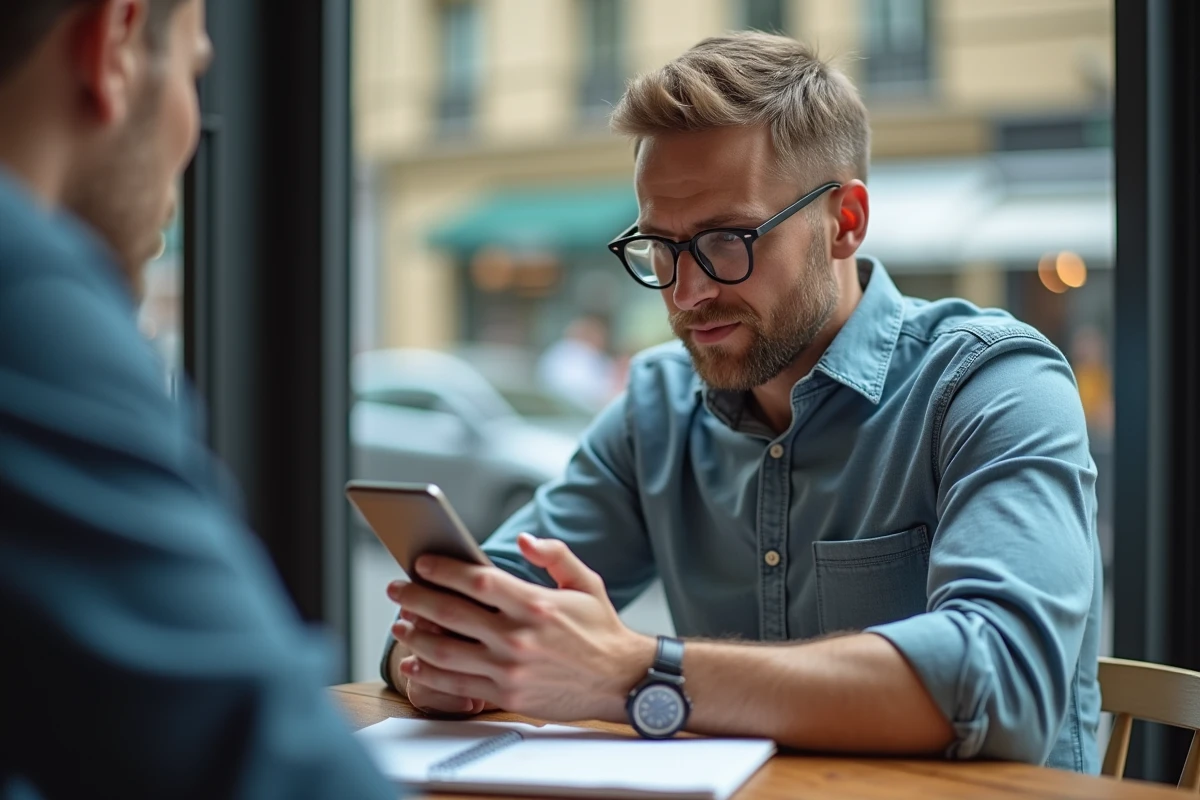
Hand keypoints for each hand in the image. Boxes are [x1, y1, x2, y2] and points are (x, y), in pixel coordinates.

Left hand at [387, 533, 655, 722]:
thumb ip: (555, 555)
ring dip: (415, 635)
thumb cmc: (601, 630)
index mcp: (535, 604)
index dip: (443, 570)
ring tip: (399, 623)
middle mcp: (518, 637)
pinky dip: (429, 674)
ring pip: (446, 651)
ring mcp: (509, 669)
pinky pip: (456, 685)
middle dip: (416, 598)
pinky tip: (413, 663)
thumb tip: (523, 540)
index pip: (476, 580)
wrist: (622, 681)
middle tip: (397, 589)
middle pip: (451, 613)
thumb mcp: (586, 582)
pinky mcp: (507, 695)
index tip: (421, 563)